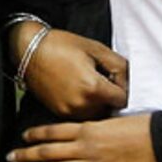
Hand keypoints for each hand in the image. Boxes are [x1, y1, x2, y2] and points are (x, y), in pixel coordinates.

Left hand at [8, 115, 159, 161]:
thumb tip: (82, 133)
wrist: (161, 142)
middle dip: (25, 156)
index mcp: (88, 129)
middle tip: (9, 158)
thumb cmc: (141, 128)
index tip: (22, 137)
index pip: (54, 131)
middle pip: (48, 152)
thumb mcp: (113, 122)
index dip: (36, 135)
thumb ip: (95, 129)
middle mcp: (85, 147)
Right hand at [10, 23, 128, 118]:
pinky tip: (78, 89)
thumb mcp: (96, 49)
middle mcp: (82, 105)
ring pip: (96, 115)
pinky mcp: (59, 113)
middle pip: (110, 109)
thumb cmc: (62, 46)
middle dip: (111, 97)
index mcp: (93, 88)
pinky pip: (81, 115)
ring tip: (89, 85)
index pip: (123, 100)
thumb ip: (119, 66)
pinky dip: (84, 106)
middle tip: (103, 79)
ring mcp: (69, 112)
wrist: (29, 51)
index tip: (116, 78)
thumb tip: (131, 81)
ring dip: (98, 104)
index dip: (124, 88)